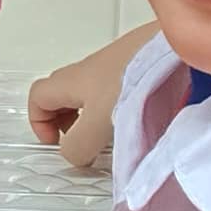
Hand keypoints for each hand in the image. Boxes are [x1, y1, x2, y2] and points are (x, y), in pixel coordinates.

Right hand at [28, 23, 153, 172]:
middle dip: (65, 121)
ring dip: (94, 116)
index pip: (38, 97)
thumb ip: (78, 146)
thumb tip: (75, 156)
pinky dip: (118, 107)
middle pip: (62, 94)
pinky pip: (117, 88)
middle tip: (82, 142)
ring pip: (91, 92)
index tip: (56, 143)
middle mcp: (89, 69)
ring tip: (111, 134)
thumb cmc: (130, 84)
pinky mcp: (138, 65)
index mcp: (71, 81)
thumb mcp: (95, 126)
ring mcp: (115, 65)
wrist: (173, 53)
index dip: (39, 122)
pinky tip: (137, 119)